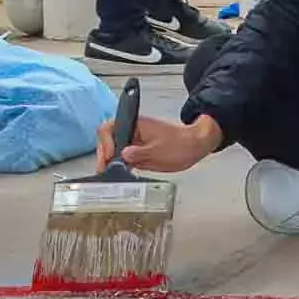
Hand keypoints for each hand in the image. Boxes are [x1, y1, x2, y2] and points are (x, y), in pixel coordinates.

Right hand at [97, 113, 217, 173]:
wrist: (195, 147)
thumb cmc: (181, 143)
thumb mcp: (159, 150)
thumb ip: (139, 153)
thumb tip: (123, 155)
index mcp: (135, 125)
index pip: (108, 129)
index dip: (105, 144)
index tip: (110, 157)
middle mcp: (131, 133)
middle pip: (106, 141)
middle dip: (104, 155)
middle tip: (106, 169)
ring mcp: (133, 143)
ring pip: (112, 151)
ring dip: (109, 162)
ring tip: (111, 172)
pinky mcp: (137, 153)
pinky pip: (121, 159)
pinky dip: (118, 166)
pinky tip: (120, 172)